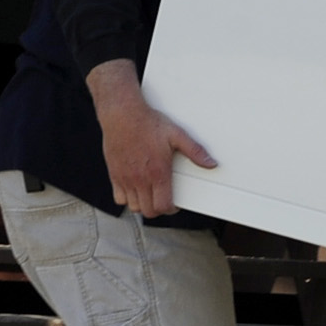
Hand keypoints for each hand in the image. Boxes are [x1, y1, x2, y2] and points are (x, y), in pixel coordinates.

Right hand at [87, 60, 214, 217]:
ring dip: (143, 205)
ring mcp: (125, 178)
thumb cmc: (148, 123)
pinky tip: (135, 190)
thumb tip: (211, 163)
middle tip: (163, 200)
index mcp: (157, 172)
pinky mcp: (114, 174)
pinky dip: (127, 199)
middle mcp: (140, 178)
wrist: (122, 114)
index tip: (174, 203)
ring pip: (134, 206)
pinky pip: (118, 197)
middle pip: (149, 211)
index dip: (171, 209)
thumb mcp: (177, 135)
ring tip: (150, 196)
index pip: (163, 206)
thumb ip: (195, 151)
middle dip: (158, 209)